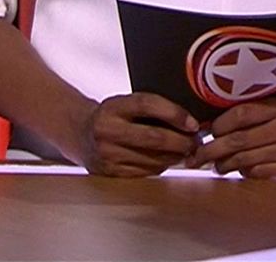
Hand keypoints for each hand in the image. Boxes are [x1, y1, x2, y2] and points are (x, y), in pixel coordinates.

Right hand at [65, 93, 199, 176]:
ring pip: (151, 158)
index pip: (147, 105)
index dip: (174, 113)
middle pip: (153, 137)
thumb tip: (189, 120)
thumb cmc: (111, 116)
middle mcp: (107, 130)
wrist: (78, 134)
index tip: (193, 123)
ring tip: (187, 152)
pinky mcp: (109, 172)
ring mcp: (107, 153)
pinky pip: (144, 171)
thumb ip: (150, 108)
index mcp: (113, 107)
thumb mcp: (124, 104)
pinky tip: (169, 160)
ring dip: (175, 157)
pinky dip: (161, 166)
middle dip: (181, 142)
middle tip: (197, 142)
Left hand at [185, 99, 275, 178]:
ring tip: (216, 165)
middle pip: (238, 140)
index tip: (208, 130)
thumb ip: (251, 112)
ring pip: (245, 159)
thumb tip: (214, 125)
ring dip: (225, 164)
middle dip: (212, 150)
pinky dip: (244, 172)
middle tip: (198, 156)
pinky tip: (239, 169)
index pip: (241, 114)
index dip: (220, 124)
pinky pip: (259, 172)